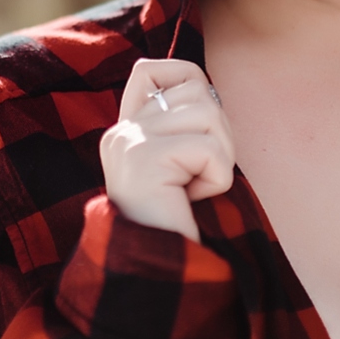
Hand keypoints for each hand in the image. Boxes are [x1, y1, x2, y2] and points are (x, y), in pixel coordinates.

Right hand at [99, 60, 235, 241]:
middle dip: (217, 134)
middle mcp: (120, 131)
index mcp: (125, 128)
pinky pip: (209, 150)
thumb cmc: (183, 217)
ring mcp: (127, 143)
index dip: (190, 86)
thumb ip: (182, 123)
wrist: (163, 270)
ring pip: (208, 114)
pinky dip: (217, 178)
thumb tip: (205, 86)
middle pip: (197, 91)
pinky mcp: (143, 161)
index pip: (154, 68)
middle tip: (198, 174)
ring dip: (219, 157)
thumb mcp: (180, 163)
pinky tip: (191, 200)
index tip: (194, 134)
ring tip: (193, 188)